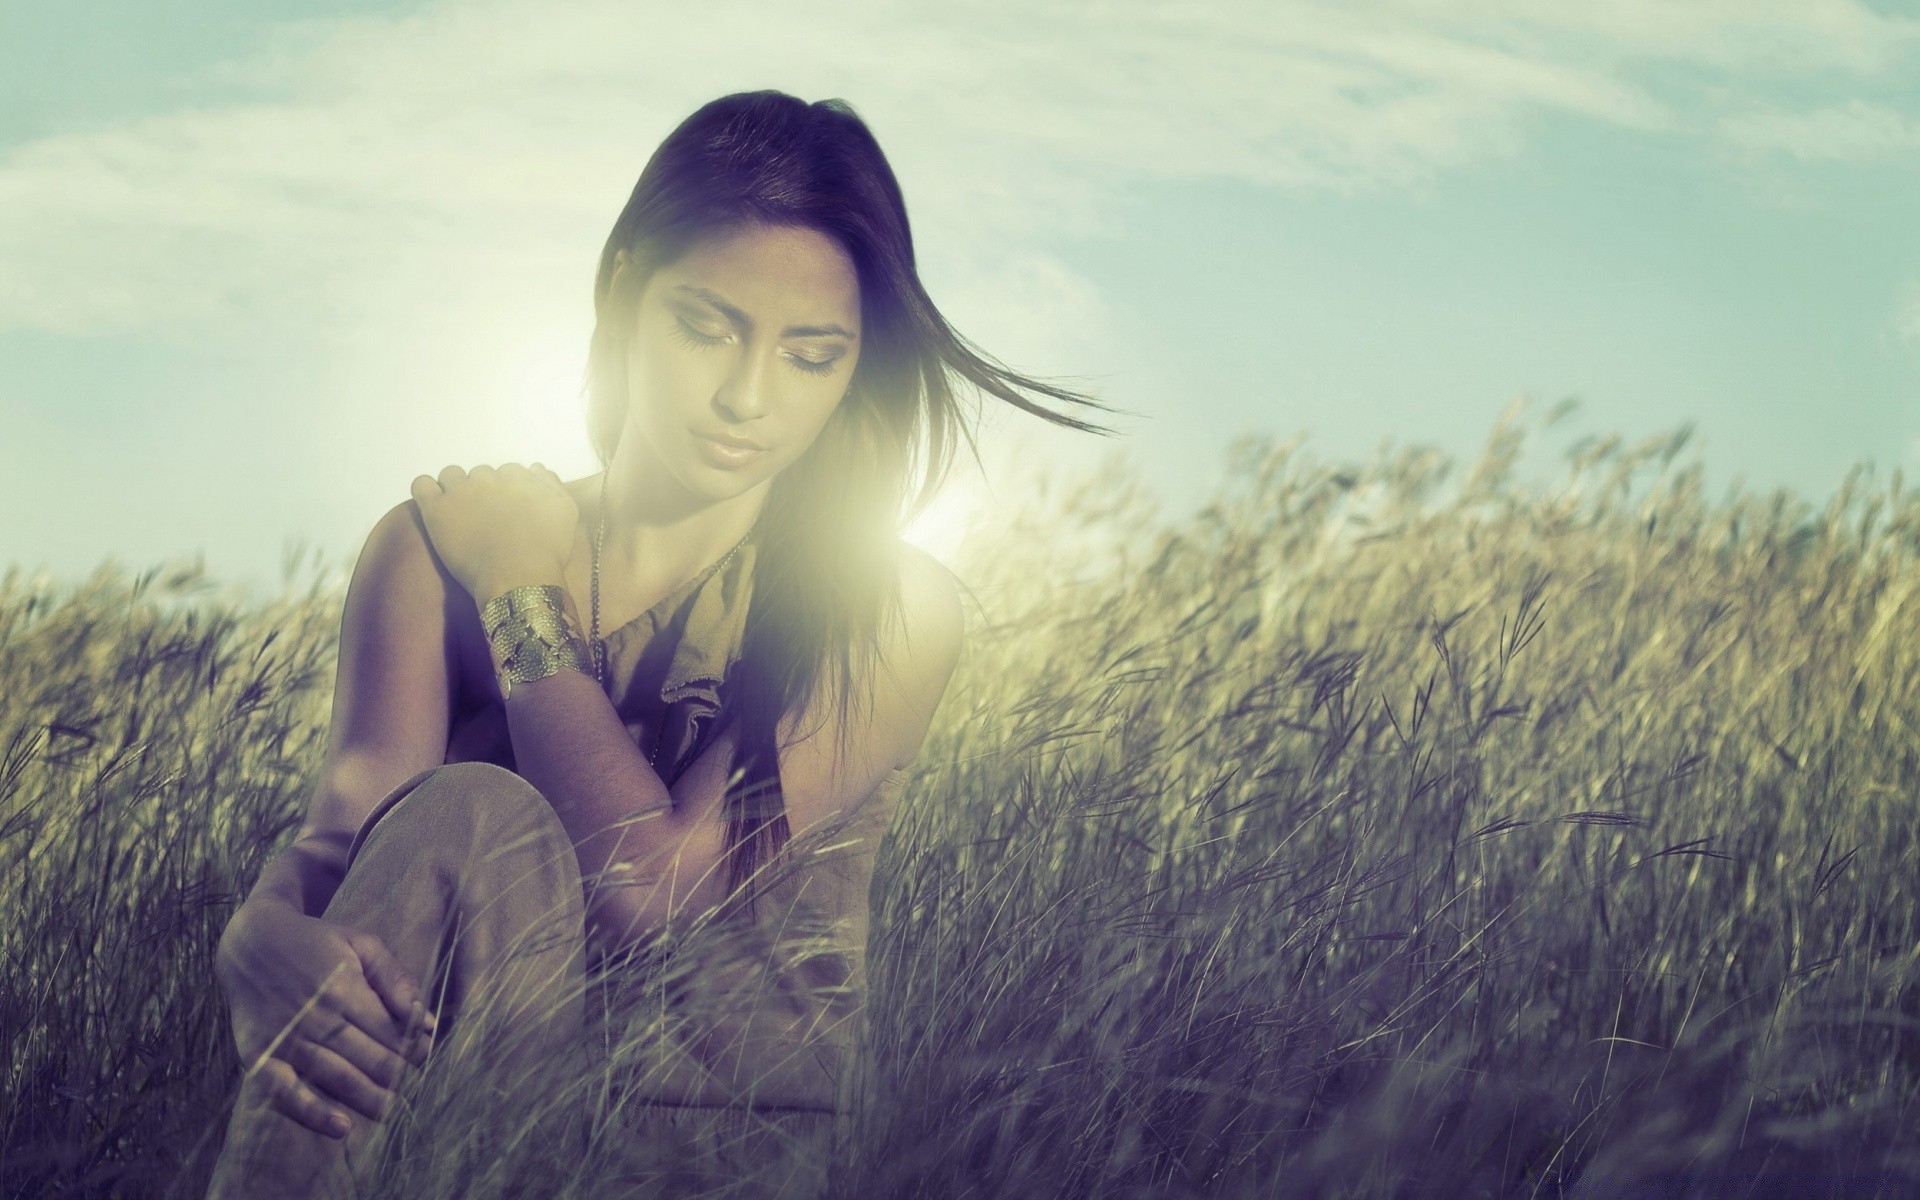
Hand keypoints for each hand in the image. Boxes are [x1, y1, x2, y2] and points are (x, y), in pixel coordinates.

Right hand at [215, 903, 435, 1138]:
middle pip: (367, 1057)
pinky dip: (312, 1113)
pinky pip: (285, 1093)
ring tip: (392, 1113)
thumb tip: (427, 1021)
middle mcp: (314, 1016)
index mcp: (343, 987)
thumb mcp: (361, 944)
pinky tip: (341, 1127)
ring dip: (368, 1098)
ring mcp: (285, 1039)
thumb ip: (396, 979)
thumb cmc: (316, 943)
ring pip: (335, 1077)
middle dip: (397, 1075)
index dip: (413, 1048)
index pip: (389, 1030)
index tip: (426, 1058)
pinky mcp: (258, 1056)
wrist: (250, 943)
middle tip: (414, 1089)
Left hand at [409, 463, 578, 602]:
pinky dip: (426, 489)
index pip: (508, 472)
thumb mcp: (566, 513)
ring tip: (459, 512)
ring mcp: (460, 492)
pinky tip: (434, 504)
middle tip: (486, 517)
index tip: (507, 510)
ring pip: (451, 474)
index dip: (507, 490)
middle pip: (480, 474)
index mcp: (517, 477)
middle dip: (482, 490)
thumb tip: (536, 467)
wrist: (518, 576)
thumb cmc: (547, 550)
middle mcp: (488, 478)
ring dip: (455, 487)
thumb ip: (551, 484)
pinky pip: (422, 485)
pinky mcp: (437, 510)